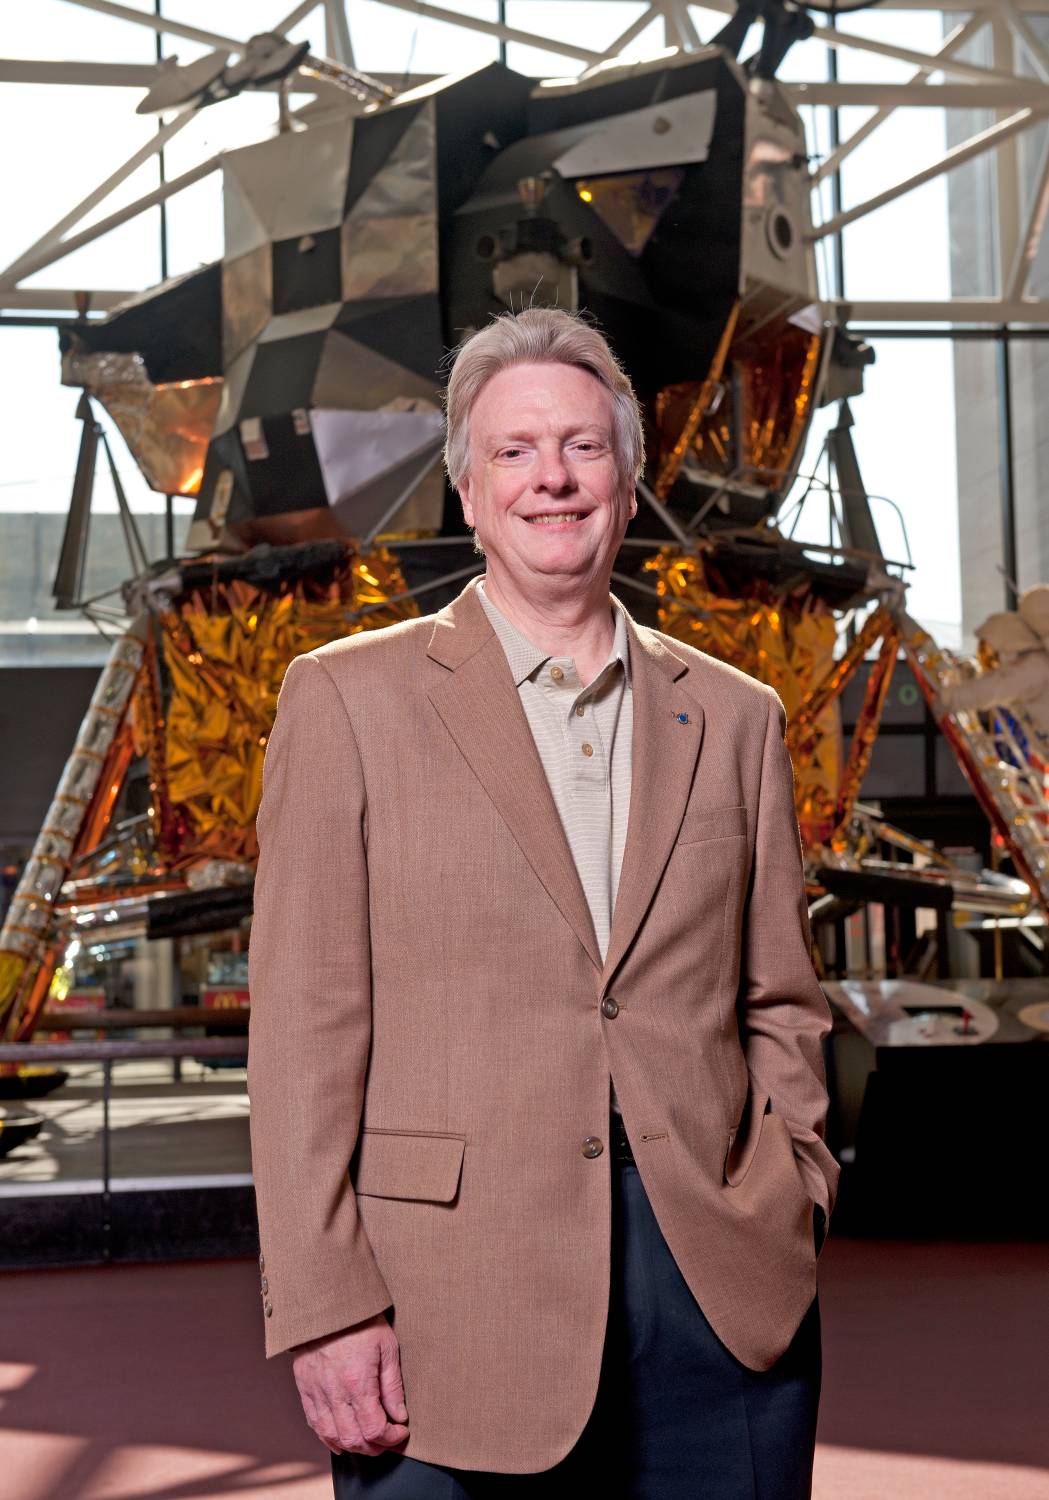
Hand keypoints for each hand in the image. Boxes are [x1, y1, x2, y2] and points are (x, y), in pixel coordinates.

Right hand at [291, 1313, 408, 1455]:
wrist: (326, 1302)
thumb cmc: (360, 1320)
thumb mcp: (387, 1346)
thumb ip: (393, 1385)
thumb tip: (399, 1415)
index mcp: (357, 1382)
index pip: (374, 1429)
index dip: (391, 1437)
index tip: (401, 1431)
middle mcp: (334, 1392)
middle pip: (354, 1439)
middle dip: (375, 1447)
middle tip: (388, 1439)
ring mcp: (316, 1392)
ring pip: (333, 1437)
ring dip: (353, 1446)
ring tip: (369, 1441)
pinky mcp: (305, 1388)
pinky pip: (315, 1424)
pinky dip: (330, 1438)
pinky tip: (342, 1439)